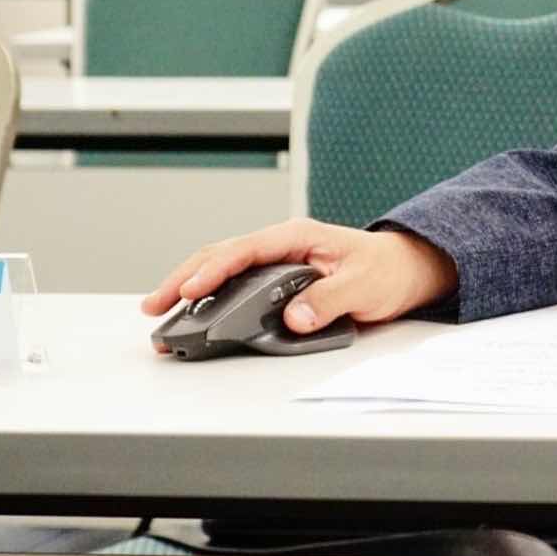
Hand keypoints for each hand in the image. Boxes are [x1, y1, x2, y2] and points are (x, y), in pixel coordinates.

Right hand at [140, 219, 457, 336]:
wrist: (402, 271)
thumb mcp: (364, 284)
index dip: (215, 269)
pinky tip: (191, 319)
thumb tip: (295, 317)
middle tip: (154, 307)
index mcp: (297, 236)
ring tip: (160, 318)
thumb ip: (331, 299)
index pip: (245, 249)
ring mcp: (274, 265)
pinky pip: (234, 289)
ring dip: (189, 294)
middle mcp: (280, 247)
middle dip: (183, 280)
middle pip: (220, 257)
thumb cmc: (385, 270)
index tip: (191, 289)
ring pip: (221, 273)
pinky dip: (209, 303)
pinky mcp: (274, 284)